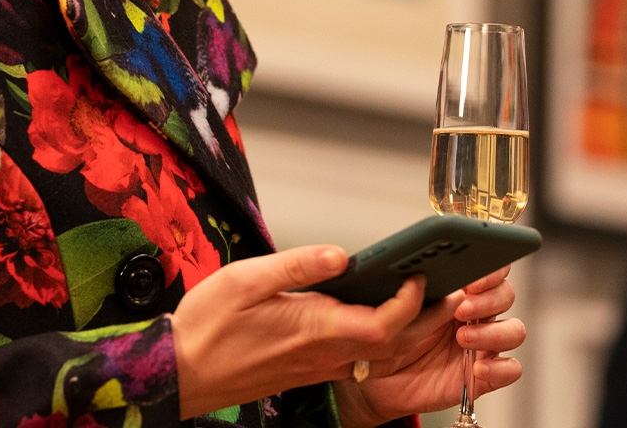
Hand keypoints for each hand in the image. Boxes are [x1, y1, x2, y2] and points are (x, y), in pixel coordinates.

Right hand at [172, 244, 427, 415]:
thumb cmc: (207, 328)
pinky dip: (380, 342)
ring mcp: (318, 367)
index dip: (411, 303)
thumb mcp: (246, 280)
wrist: (180, 373)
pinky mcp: (308, 372)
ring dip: (407, 333)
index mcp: (315, 329)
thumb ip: (297, 266)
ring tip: (422, 301)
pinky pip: (358, 362)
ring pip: (379, 357)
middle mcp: (324, 354)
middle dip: (426, 321)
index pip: (384, 324)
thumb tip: (340, 253)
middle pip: (393, 345)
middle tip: (447, 291)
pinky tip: (376, 319)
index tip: (419, 274)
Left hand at [332, 266, 524, 427]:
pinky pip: (510, 369)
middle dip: (489, 299)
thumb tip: (412, 278)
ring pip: (514, 330)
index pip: (488, 269)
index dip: (490, 269)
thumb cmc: (383, 343)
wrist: (376, 385)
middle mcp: (474, 315)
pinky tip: (478, 368)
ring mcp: (482, 345)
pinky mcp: (483, 376)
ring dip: (494, 332)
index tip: (471, 278)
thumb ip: (399, 293)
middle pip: (505, 295)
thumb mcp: (384, 311)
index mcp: (455, 291)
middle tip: (462, 307)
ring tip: (463, 338)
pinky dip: (500, 368)